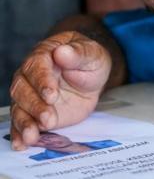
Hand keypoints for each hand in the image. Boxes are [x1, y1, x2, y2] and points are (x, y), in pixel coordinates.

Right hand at [9, 31, 111, 149]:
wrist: (92, 76)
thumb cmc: (90, 61)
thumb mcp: (92, 54)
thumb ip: (78, 53)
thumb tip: (62, 53)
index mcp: (44, 54)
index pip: (36, 67)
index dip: (42, 82)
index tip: (51, 95)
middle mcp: (30, 74)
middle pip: (22, 89)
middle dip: (34, 106)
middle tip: (48, 118)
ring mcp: (30, 94)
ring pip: (19, 107)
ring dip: (25, 123)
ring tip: (32, 136)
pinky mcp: (34, 112)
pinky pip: (22, 122)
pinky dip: (20, 133)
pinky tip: (22, 143)